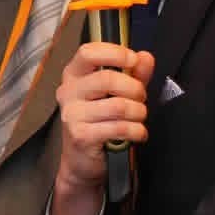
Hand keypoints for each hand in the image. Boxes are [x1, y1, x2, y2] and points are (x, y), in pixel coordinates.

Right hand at [50, 39, 154, 214]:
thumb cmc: (98, 122)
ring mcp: (72, 115)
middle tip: (141, 98)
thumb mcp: (117, 93)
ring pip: (118, 106)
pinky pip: (119, 128)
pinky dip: (136, 131)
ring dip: (138, 112)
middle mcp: (68, 92)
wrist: (82, 162)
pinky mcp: (80, 136)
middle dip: (134, 89)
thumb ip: (133, 74)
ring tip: (139, 117)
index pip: (88, 52)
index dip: (114, 53)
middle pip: (107, 79)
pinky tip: (137, 133)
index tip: (133, 60)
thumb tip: (146, 57)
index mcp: (74, 75)